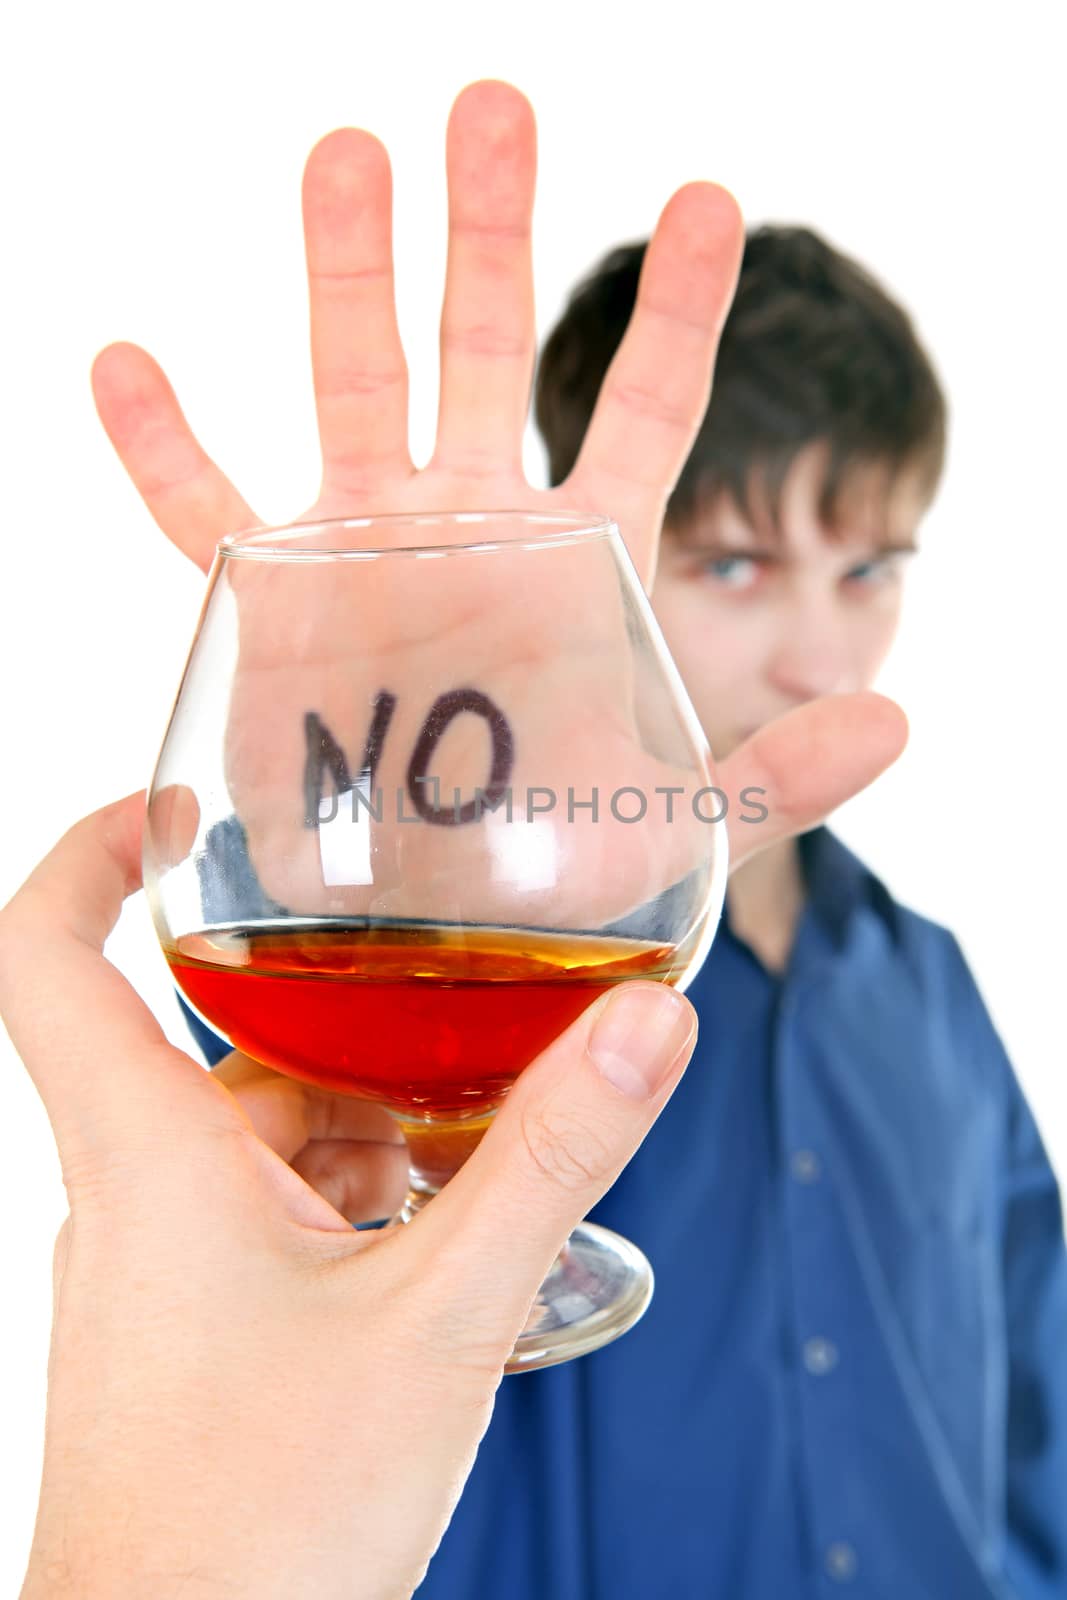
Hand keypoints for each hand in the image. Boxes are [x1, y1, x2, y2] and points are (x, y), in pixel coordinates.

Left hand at [2, 794, 699, 1598]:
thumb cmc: (265, 1524)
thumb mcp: (438, 1316)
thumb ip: (547, 1160)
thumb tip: (646, 1025)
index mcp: (152, 1150)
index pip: (46, 950)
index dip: (93, 850)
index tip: (180, 806)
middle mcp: (139, 1186)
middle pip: (222, 1035)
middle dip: (345, 1010)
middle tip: (460, 987)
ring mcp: (163, 1257)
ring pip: (267, 1129)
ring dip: (371, 1119)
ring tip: (487, 1137)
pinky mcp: (196, 1318)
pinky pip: (275, 1209)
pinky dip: (358, 1196)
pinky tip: (446, 1237)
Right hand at [91, 76, 908, 888]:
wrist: (429, 925)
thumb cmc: (555, 875)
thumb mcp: (678, 824)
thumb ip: (779, 774)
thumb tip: (895, 724)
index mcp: (583, 557)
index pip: (643, 408)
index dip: (677, 308)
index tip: (708, 199)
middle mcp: (477, 528)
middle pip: (486, 351)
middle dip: (492, 232)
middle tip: (496, 107)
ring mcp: (369, 551)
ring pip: (355, 385)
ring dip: (348, 271)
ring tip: (350, 150)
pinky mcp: (276, 602)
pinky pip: (204, 512)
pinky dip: (163, 449)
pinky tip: (125, 364)